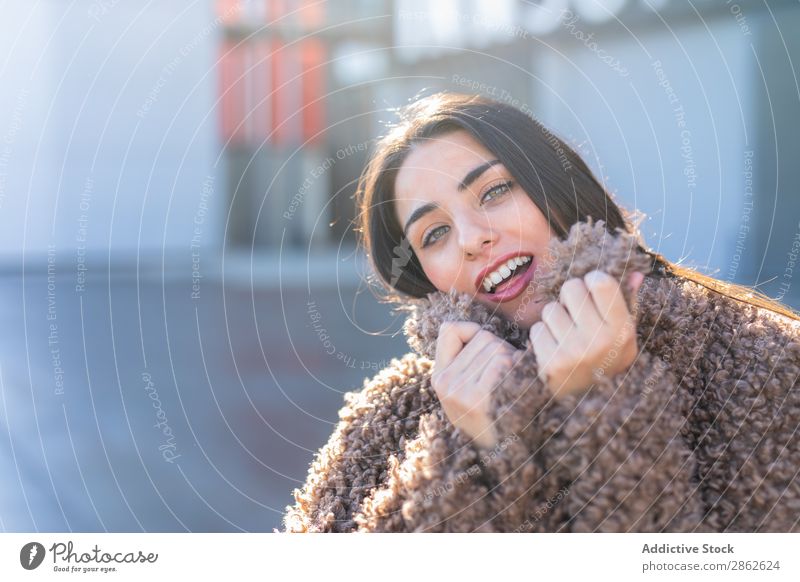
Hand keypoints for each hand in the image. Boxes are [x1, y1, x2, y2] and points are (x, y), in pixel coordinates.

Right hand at [431, 321, 519, 447]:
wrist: (504, 456)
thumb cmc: (493, 415)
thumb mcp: (465, 389)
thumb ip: (464, 359)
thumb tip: (474, 328)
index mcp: (438, 377)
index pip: (449, 329)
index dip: (471, 331)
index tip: (483, 348)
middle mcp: (445, 382)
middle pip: (481, 337)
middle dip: (500, 349)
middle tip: (505, 376)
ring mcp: (460, 390)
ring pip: (496, 347)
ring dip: (512, 360)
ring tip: (511, 383)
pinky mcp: (479, 397)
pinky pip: (504, 362)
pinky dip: (518, 370)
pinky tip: (517, 388)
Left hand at [530, 270, 644, 397]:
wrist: (588, 404)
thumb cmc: (605, 360)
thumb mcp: (623, 336)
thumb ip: (627, 303)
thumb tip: (635, 273)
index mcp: (622, 330)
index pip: (600, 282)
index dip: (591, 281)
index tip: (591, 291)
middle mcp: (600, 341)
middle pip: (571, 288)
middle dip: (570, 297)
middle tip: (576, 314)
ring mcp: (574, 352)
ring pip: (551, 308)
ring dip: (555, 318)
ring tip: (566, 335)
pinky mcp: (551, 363)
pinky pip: (537, 328)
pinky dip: (542, 335)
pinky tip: (554, 348)